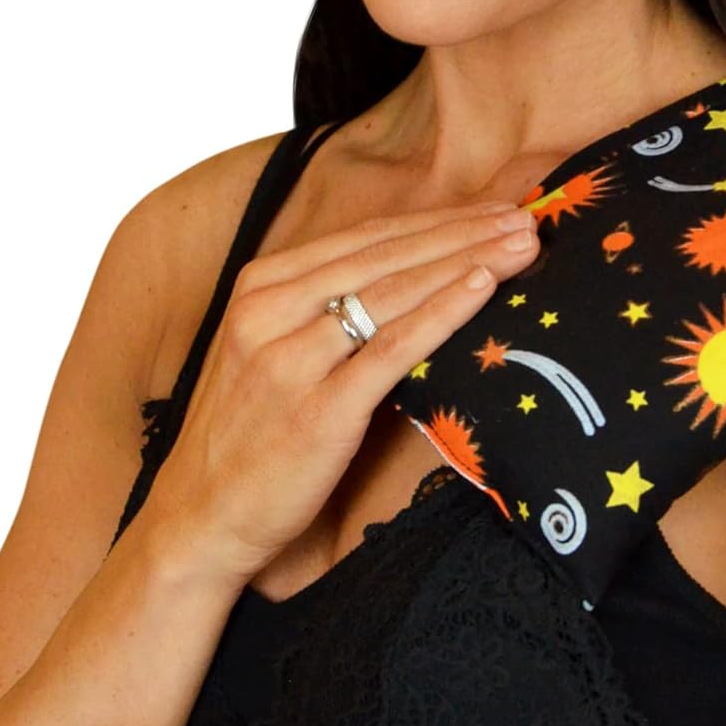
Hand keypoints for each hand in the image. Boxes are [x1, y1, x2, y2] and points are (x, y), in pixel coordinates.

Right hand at [143, 199, 539, 588]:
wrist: (200, 517)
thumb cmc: (250, 432)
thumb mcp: (274, 347)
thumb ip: (326, 305)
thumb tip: (413, 269)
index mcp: (263, 285)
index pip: (368, 237)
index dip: (438, 219)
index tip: (494, 209)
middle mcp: (271, 310)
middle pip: (388, 256)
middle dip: (464, 232)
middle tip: (526, 218)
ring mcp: (289, 359)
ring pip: (395, 293)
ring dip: (468, 261)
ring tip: (522, 245)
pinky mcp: (316, 411)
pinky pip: (393, 350)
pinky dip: (443, 313)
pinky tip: (483, 288)